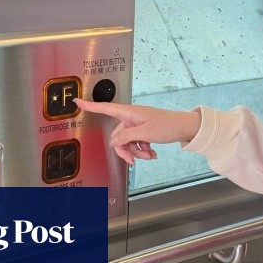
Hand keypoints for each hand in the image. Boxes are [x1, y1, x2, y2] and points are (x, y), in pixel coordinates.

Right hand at [74, 99, 201, 164]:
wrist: (185, 127)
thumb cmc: (168, 125)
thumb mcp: (145, 133)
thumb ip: (127, 137)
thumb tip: (114, 141)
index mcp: (130, 113)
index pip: (105, 108)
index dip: (90, 106)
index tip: (77, 101)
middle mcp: (132, 117)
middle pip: (118, 135)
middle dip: (126, 149)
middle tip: (135, 160)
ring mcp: (138, 124)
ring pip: (128, 142)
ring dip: (136, 152)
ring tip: (149, 156)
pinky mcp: (144, 131)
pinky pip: (136, 143)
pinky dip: (142, 150)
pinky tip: (152, 154)